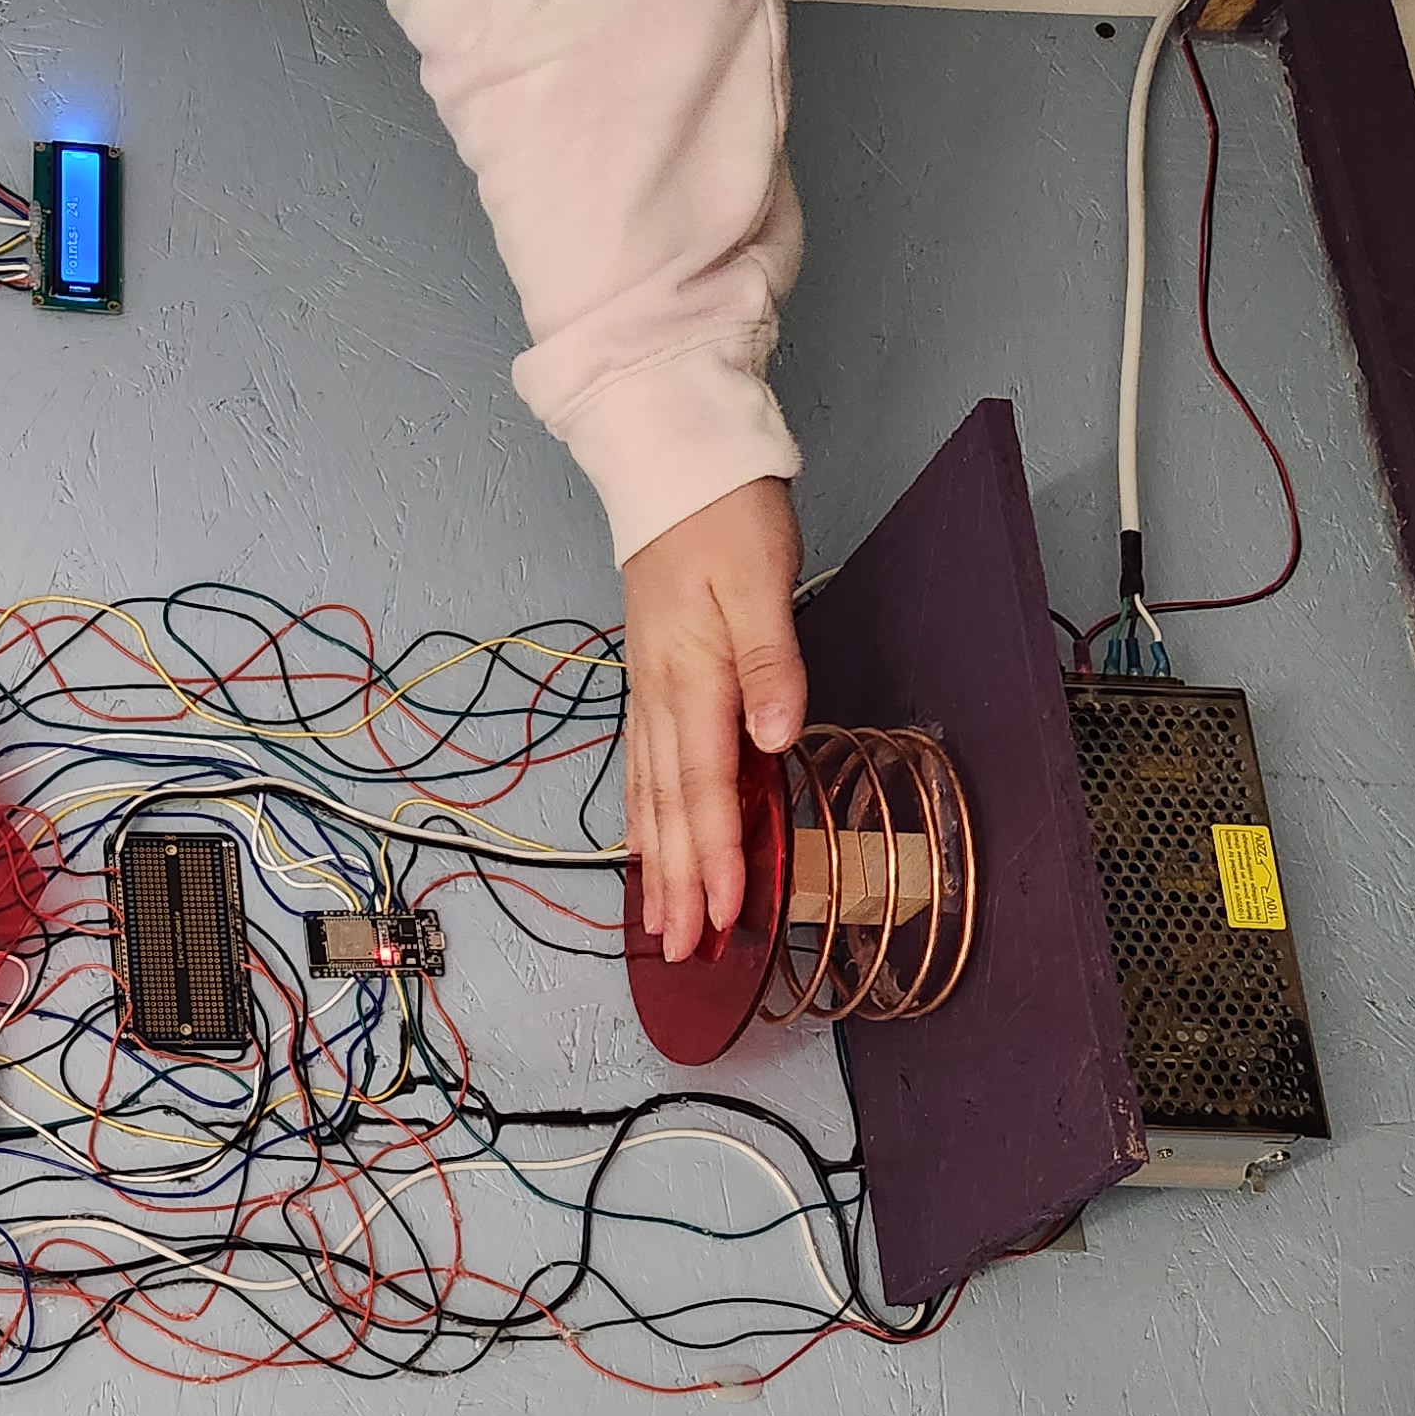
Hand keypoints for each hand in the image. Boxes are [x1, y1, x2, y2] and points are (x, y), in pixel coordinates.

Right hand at [620, 476, 805, 960]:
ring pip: (649, 793)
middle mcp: (664, 694)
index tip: (724, 913)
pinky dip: (641, 814)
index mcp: (694, 678)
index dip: (714, 854)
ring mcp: (652, 689)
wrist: (674, 467)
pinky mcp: (652, 679)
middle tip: (683, 948)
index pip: (704, 785)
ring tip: (659, 919)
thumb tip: (772, 737)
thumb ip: (770, 664)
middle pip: (669, 806)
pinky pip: (642, 765)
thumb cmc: (724, 519)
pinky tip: (644, 843)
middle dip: (678, 882)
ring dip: (656, 861)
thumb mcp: (762, 583)